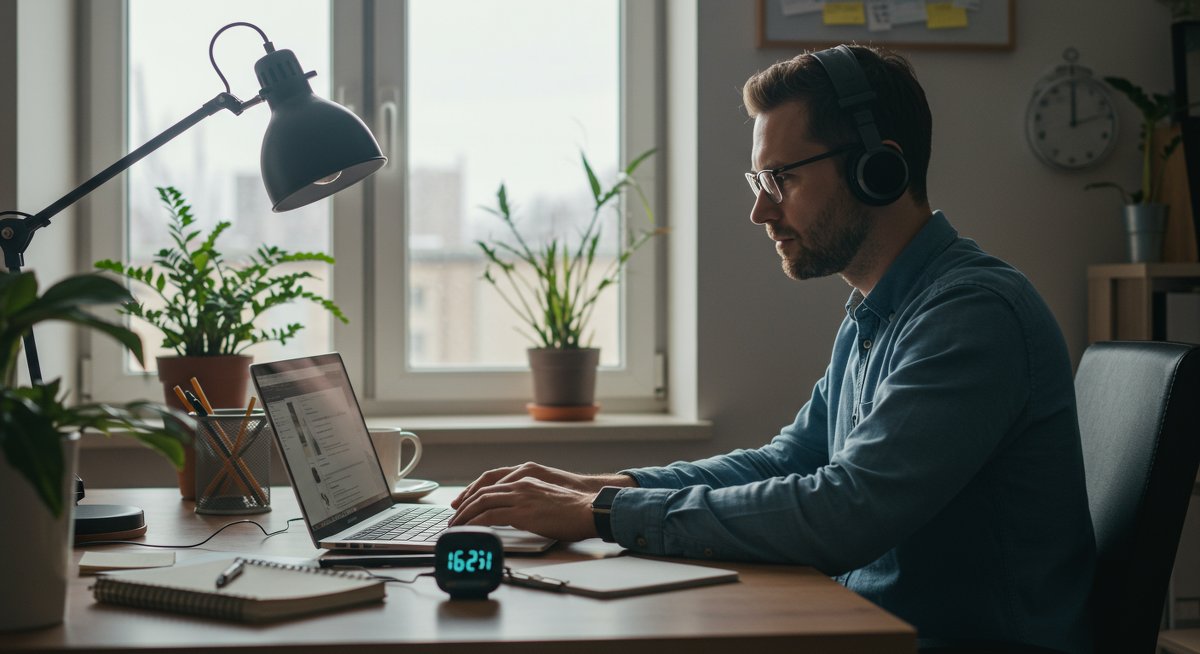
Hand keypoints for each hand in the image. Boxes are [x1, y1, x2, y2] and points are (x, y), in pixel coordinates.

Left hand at [448, 476, 597, 541]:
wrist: (588, 510)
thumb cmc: (574, 509)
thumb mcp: (547, 498)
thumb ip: (529, 501)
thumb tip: (518, 514)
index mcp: (526, 479)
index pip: (491, 483)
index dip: (473, 493)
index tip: (463, 504)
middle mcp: (520, 484)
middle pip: (482, 492)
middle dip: (464, 505)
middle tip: (454, 518)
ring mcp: (520, 497)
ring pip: (482, 502)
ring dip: (465, 515)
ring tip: (456, 527)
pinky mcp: (522, 512)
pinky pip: (490, 515)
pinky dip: (475, 522)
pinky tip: (469, 530)